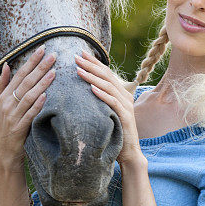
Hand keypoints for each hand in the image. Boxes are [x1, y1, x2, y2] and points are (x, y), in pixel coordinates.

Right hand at [0, 45, 55, 171]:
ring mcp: (13, 115)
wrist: (3, 150)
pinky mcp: (19, 127)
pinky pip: (29, 114)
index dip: (31, 61)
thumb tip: (5, 65)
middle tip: (53, 56)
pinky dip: (37, 104)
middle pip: (25, 82)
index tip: (42, 49)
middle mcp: (7, 103)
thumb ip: (1, 84)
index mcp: (3, 95)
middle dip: (40, 67)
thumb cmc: (4, 124)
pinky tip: (45, 96)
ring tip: (54, 72)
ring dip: (42, 83)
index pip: (19, 74)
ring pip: (29, 96)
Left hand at [75, 50, 144, 167]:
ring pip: (108, 86)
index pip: (106, 72)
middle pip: (106, 75)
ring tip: (79, 70)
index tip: (80, 53)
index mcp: (121, 93)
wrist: (128, 152)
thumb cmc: (113, 132)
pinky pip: (112, 102)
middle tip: (76, 56)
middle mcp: (125, 96)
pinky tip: (91, 88)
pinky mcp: (125, 116)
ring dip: (92, 77)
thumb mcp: (105, 112)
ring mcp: (126, 105)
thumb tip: (83, 89)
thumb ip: (100, 100)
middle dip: (91, 65)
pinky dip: (101, 94)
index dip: (94, 62)